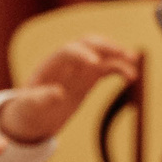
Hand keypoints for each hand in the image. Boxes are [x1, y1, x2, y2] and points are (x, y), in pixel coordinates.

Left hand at [0, 37, 139, 142]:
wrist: (33, 116)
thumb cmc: (28, 110)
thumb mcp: (30, 108)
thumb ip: (41, 99)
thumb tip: (58, 93)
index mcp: (51, 65)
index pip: (68, 51)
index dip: (82, 55)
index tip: (95, 64)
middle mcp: (67, 62)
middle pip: (88, 44)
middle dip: (106, 46)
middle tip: (123, 54)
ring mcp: (79, 69)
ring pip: (101, 54)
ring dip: (117, 55)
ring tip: (133, 62)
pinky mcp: (89, 78)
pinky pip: (107, 68)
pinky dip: (120, 69)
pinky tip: (131, 77)